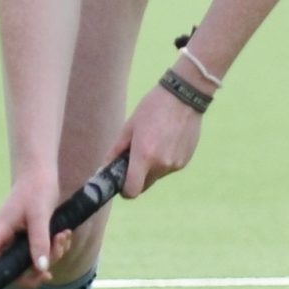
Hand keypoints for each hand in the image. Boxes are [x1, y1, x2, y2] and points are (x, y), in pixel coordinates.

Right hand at [0, 169, 66, 288]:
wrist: (42, 174)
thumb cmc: (37, 188)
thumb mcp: (40, 214)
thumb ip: (39, 241)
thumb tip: (41, 268)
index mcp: (0, 232)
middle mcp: (6, 240)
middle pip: (11, 273)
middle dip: (34, 274)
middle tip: (49, 273)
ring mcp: (17, 242)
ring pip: (31, 266)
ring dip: (52, 257)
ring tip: (63, 237)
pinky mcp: (29, 241)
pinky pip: (42, 257)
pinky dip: (56, 250)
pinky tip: (63, 236)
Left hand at [116, 80, 205, 199]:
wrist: (184, 96)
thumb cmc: (152, 108)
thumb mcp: (129, 127)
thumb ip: (115, 151)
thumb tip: (104, 169)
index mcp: (144, 156)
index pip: (132, 191)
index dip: (124, 190)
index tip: (121, 181)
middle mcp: (161, 164)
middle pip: (144, 185)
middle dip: (136, 177)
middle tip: (135, 157)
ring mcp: (175, 164)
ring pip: (156, 176)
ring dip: (151, 167)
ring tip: (153, 141)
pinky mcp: (185, 160)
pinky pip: (168, 168)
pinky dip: (164, 160)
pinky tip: (166, 140)